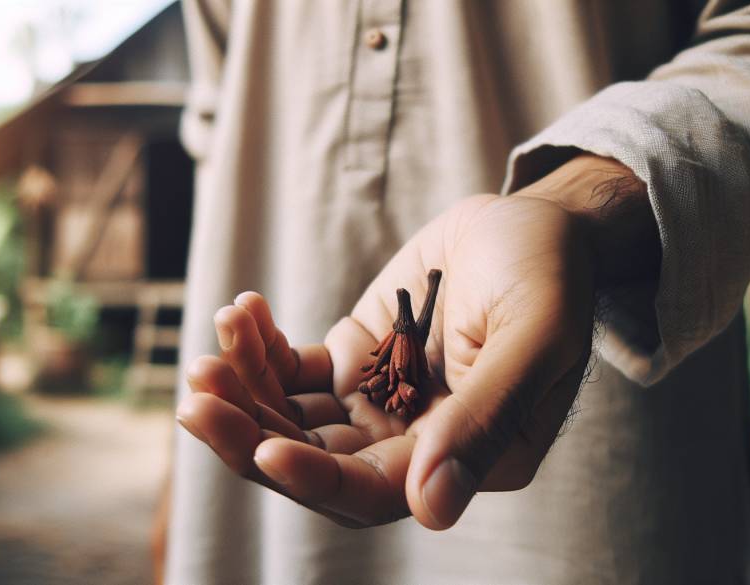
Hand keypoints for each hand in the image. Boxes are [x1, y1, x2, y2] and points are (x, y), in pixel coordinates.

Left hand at [176, 155, 655, 528]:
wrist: (531, 223)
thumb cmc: (549, 274)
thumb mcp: (534, 337)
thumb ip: (488, 417)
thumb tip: (433, 511)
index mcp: (468, 458)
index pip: (376, 493)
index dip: (317, 480)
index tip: (266, 450)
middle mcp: (416, 444)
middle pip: (316, 464)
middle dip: (251, 436)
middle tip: (200, 395)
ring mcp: (379, 402)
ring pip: (292, 419)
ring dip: (244, 389)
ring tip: (214, 341)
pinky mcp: (354, 360)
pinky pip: (292, 371)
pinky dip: (258, 349)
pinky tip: (241, 313)